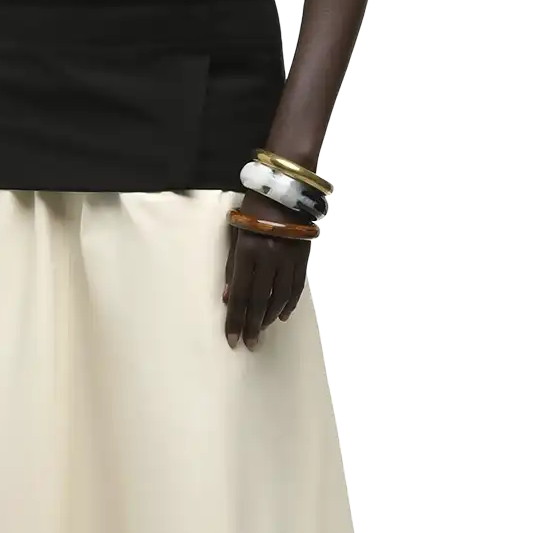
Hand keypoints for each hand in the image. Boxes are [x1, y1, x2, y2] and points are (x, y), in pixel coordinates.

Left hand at [222, 190, 310, 348]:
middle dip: (253, 325)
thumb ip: (233, 266)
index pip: (241, 294)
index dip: (236, 319)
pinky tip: (282, 315)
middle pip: (261, 300)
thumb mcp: (236, 233)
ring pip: (280, 298)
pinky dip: (289, 304)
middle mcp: (269, 259)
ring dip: (270, 317)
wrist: (286, 189)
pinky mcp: (303, 258)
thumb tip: (229, 298)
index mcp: (248, 252)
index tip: (233, 339)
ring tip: (262, 329)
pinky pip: (297, 288)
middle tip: (250, 344)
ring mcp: (289, 259)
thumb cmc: (254, 209)